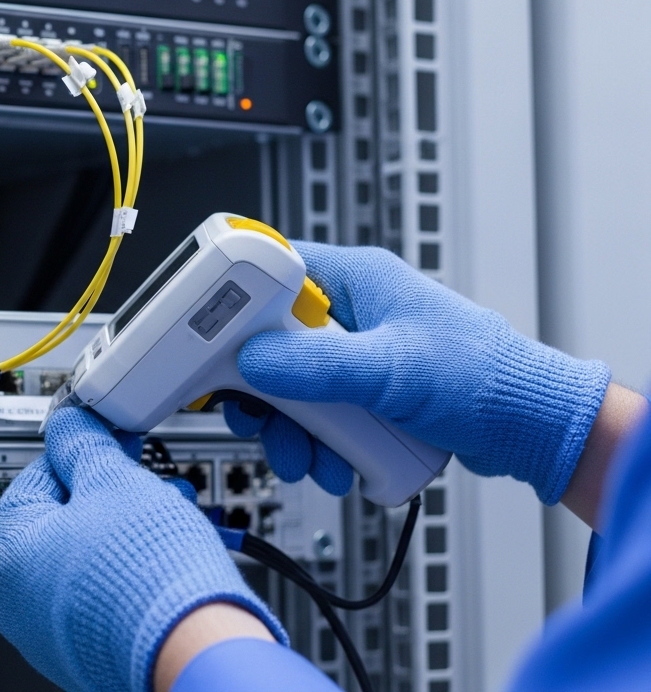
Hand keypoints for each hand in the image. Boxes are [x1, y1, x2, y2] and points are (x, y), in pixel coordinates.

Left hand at [0, 406, 284, 691]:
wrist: (195, 652)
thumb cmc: (149, 575)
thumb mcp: (113, 481)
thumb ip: (83, 446)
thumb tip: (69, 426)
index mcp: (9, 554)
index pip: (34, 479)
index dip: (78, 452)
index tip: (106, 442)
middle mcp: (19, 602)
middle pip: (62, 522)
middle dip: (109, 493)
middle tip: (144, 477)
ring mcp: (53, 633)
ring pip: (86, 559)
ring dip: (125, 528)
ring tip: (168, 511)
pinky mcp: (91, 653)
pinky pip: (104, 596)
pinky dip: (131, 570)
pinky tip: (165, 552)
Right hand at [228, 241, 610, 504]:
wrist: (530, 429)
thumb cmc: (483, 378)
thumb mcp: (389, 370)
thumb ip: (315, 364)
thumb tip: (252, 360)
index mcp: (355, 280)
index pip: (269, 272)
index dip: (231, 304)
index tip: (206, 340)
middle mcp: (350, 312)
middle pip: (267, 341)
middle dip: (263, 392)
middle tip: (259, 417)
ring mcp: (354, 354)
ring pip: (288, 387)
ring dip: (290, 430)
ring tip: (308, 458)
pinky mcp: (361, 392)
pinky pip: (315, 414)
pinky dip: (315, 444)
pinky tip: (334, 464)